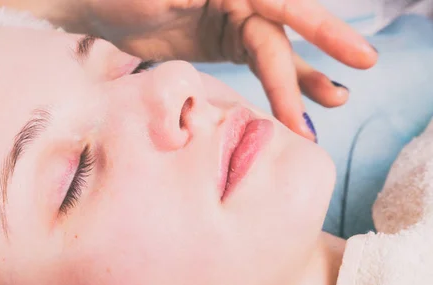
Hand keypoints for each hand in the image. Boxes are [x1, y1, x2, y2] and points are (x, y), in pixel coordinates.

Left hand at [80, 0, 377, 139]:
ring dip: (302, 79)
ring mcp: (233, 21)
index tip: (354, 57)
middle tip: (343, 95)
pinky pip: (257, 64)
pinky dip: (276, 83)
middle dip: (308, 70)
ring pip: (275, 53)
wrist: (98, 6)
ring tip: (333, 102)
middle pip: (279, 39)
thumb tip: (242, 5)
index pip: (283, 6)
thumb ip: (207, 1)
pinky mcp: (223, 41)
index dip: (319, 31)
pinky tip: (294, 106)